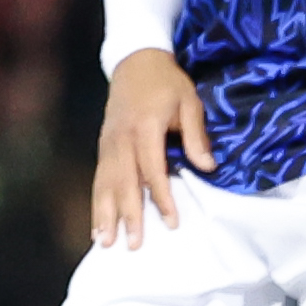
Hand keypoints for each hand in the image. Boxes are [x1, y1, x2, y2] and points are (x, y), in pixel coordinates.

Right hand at [92, 46, 211, 248]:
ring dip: (105, 214)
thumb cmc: (166, 82)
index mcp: (145, 127)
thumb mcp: (189, 102)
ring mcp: (108, 143)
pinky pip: (98, 178)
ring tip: (106, 242)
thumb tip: (208, 167)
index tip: (171, 222)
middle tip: (134, 244)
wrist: (135, 60)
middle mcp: (121, 138)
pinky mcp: (103, 145)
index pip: (153, 169)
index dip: (161, 197)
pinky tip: (97, 224)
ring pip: (105, 183)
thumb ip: (196, 135)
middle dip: (128, 215)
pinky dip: (96, 202)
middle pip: (124, 182)